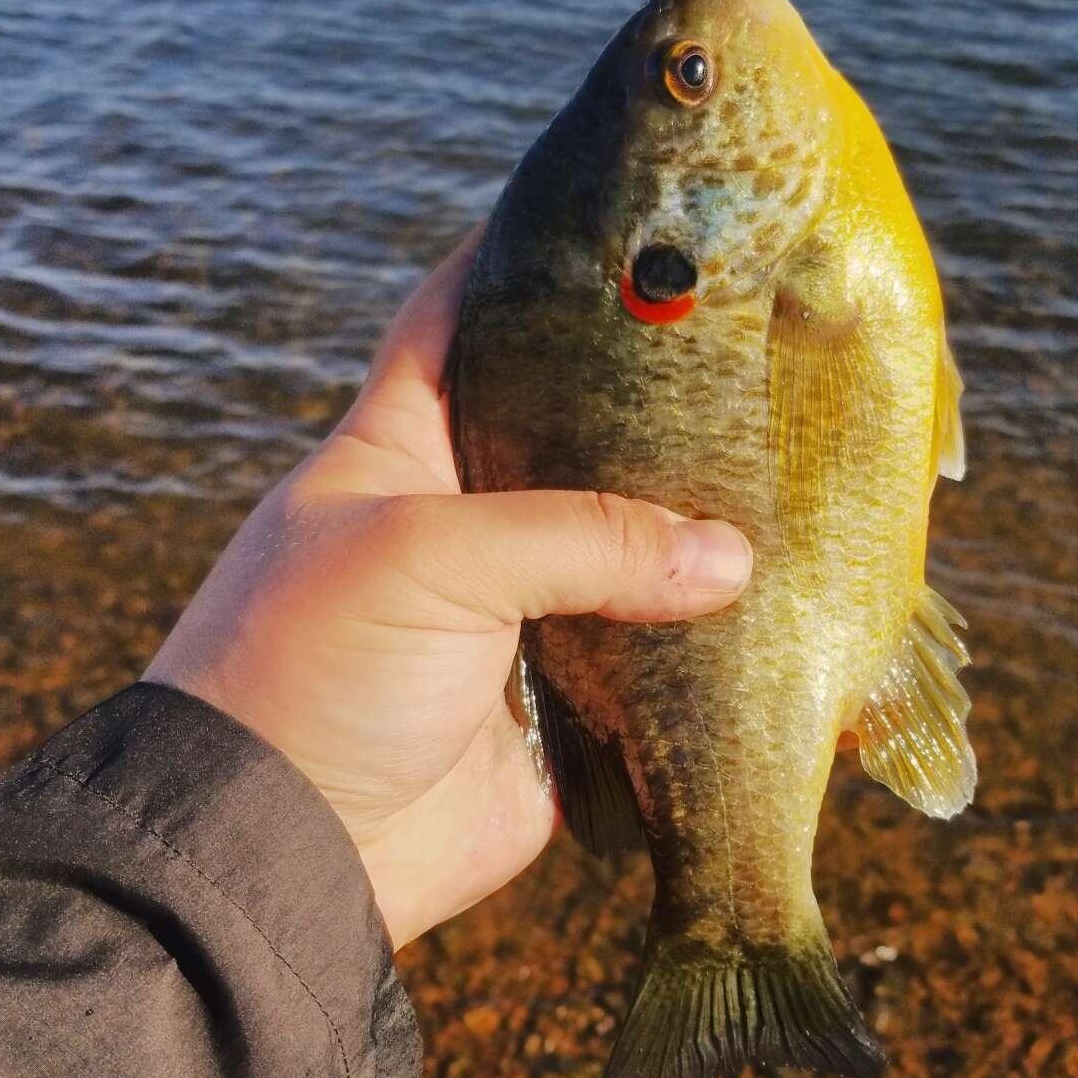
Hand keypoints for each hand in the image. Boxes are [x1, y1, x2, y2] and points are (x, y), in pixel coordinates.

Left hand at [143, 231, 752, 949]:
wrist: (282, 854)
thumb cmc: (313, 670)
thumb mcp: (430, 560)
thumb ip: (583, 538)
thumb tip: (733, 559)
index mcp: (398, 450)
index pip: (457, 319)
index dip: (523, 260)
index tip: (621, 223)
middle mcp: (461, 523)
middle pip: (569, 438)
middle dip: (651, 405)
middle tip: (754, 352)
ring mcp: (512, 618)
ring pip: (622, 553)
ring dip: (693, 533)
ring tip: (795, 475)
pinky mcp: (559, 714)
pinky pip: (648, 669)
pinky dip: (705, 651)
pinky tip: (780, 611)